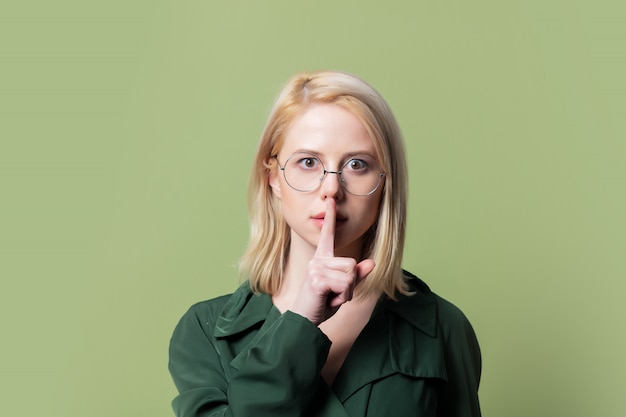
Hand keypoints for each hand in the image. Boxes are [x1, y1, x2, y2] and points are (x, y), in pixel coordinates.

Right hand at [291, 199, 374, 324]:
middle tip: (333, 294)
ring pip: (350, 275)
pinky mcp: (318, 279)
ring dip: (346, 292)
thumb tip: (371, 262)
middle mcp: (317, 260)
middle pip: (352, 264)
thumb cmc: (321, 305)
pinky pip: (345, 285)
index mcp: (322, 260)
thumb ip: (355, 276)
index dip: (330, 218)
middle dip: (350, 285)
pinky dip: (342, 298)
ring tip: (330, 297)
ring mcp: (316, 268)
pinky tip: (328, 300)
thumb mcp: (342, 290)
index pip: (328, 236)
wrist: (304, 322)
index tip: (331, 201)